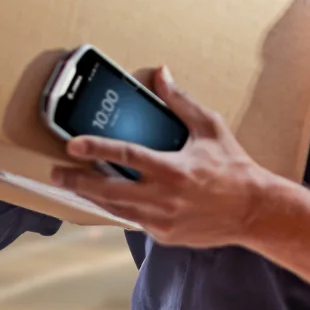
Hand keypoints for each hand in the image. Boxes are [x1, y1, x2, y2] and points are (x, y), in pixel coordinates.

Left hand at [52, 66, 284, 247]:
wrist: (254, 211)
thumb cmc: (233, 168)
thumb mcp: (210, 127)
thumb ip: (181, 102)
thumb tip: (162, 74)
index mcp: (173, 169)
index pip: (126, 155)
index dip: (97, 148)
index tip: (73, 145)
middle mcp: (164, 197)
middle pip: (108, 190)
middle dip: (78, 182)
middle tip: (56, 173)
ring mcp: (162, 220)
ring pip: (115, 210)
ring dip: (91, 197)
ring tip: (72, 186)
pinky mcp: (164, 235)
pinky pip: (134, 221)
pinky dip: (119, 208)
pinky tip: (107, 198)